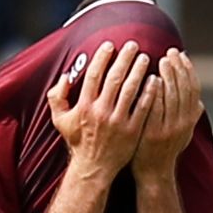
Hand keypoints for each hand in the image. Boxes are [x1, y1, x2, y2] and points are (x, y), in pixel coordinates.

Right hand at [50, 40, 154, 174]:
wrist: (94, 168)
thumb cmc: (78, 141)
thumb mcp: (60, 120)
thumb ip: (57, 97)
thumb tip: (65, 76)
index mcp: (84, 106)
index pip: (93, 75)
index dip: (102, 58)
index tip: (110, 45)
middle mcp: (101, 112)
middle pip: (114, 78)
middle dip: (125, 59)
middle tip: (134, 45)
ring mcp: (118, 121)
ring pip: (130, 90)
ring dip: (139, 71)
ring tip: (146, 58)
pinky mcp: (132, 130)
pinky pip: (143, 107)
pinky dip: (150, 92)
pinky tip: (155, 80)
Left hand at [132, 49, 202, 173]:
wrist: (153, 173)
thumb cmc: (165, 151)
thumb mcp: (182, 134)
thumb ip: (190, 116)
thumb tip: (200, 102)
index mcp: (190, 120)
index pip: (193, 89)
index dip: (188, 70)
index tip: (181, 54)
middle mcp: (183, 123)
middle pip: (184, 89)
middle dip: (178, 68)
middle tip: (170, 51)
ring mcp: (169, 129)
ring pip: (172, 96)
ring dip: (169, 76)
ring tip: (162, 59)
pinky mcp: (154, 133)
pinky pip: (157, 108)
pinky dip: (156, 92)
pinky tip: (152, 79)